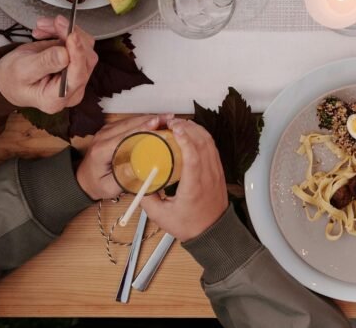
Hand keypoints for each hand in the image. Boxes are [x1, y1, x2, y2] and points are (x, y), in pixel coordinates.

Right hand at [0, 15, 96, 111]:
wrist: (8, 78)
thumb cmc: (11, 79)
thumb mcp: (22, 71)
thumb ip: (44, 63)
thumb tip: (65, 53)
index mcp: (57, 99)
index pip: (77, 76)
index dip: (78, 54)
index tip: (72, 36)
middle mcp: (73, 89)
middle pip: (85, 58)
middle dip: (70, 36)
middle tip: (54, 23)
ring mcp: (77, 75)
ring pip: (84, 46)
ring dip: (66, 31)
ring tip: (43, 25)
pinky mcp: (77, 61)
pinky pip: (78, 42)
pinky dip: (64, 32)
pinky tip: (47, 29)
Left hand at [77, 115, 167, 200]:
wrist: (84, 180)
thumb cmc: (97, 184)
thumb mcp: (110, 187)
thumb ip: (124, 178)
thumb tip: (143, 167)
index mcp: (102, 149)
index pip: (125, 135)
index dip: (143, 128)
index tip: (158, 124)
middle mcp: (103, 136)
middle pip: (130, 123)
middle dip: (152, 119)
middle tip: (171, 119)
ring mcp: (106, 131)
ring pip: (131, 120)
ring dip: (150, 118)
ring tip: (168, 119)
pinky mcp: (111, 129)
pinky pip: (130, 122)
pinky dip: (144, 120)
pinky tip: (157, 121)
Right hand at [140, 119, 227, 241]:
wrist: (212, 232)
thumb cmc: (189, 225)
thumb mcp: (161, 215)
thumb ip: (147, 198)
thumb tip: (136, 181)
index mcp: (194, 186)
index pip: (194, 156)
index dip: (185, 138)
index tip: (173, 128)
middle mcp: (208, 175)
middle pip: (203, 143)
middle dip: (188, 128)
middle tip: (171, 122)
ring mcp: (216, 171)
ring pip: (210, 143)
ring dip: (196, 130)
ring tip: (179, 124)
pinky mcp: (218, 170)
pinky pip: (212, 148)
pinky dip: (202, 137)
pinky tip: (191, 134)